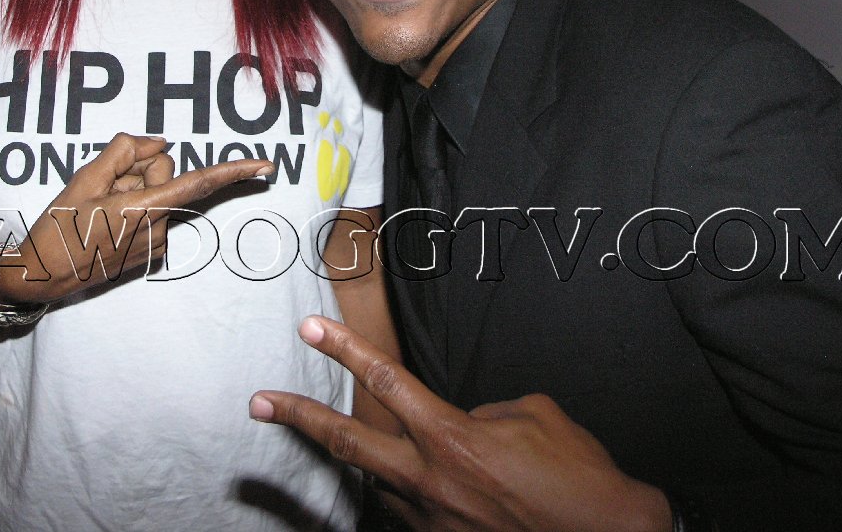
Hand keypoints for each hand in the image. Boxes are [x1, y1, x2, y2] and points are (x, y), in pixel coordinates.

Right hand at [0, 133, 272, 304]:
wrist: (43, 276)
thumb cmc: (59, 226)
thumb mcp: (84, 178)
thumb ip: (125, 152)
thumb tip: (160, 144)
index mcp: (144, 209)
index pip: (199, 183)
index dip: (236, 171)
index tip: (268, 166)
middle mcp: (158, 229)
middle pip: (166, 175)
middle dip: (141, 169)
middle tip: (103, 185)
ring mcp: (156, 245)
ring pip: (158, 195)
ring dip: (134, 191)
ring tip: (99, 208)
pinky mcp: (151, 255)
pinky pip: (153, 214)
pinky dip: (134, 209)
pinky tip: (106, 223)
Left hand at [250, 316, 670, 531]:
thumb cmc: (580, 476)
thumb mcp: (534, 416)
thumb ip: (484, 411)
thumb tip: (462, 422)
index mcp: (453, 437)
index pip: (387, 381)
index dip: (346, 350)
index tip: (313, 327)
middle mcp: (432, 480)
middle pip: (349, 441)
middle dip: (299, 418)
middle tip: (261, 401)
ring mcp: (433, 519)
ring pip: (376, 481)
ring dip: (364, 459)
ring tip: (346, 437)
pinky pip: (408, 511)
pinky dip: (404, 492)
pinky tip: (413, 482)